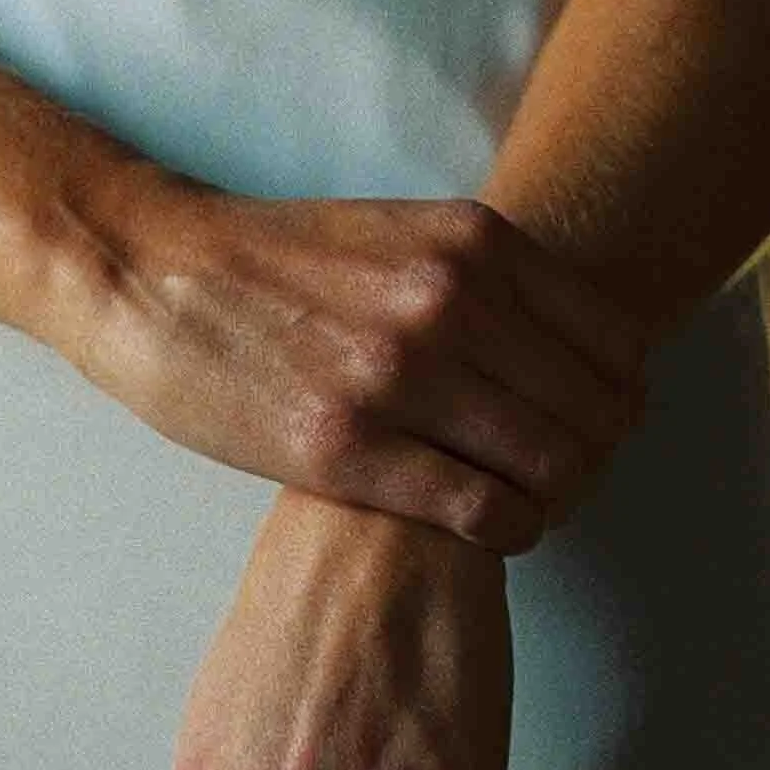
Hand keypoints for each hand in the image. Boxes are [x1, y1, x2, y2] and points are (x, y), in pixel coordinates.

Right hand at [55, 162, 649, 556]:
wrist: (149, 278)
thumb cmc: (274, 270)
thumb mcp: (401, 236)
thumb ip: (488, 280)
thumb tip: (573, 347)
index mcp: (476, 245)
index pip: (620, 347)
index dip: (616, 403)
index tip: (584, 428)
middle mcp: (452, 303)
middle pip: (598, 415)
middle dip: (592, 462)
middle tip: (555, 483)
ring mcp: (403, 376)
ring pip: (555, 467)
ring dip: (552, 502)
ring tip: (519, 507)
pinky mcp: (350, 449)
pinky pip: (486, 512)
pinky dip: (507, 533)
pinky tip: (482, 530)